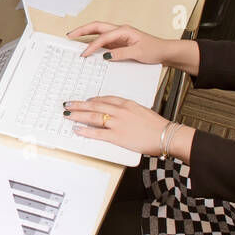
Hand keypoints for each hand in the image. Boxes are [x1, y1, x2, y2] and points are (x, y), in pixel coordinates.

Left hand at [63, 94, 191, 159]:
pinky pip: (97, 132)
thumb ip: (130, 111)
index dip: (94, 99)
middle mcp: (120, 111)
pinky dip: (85, 130)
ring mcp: (117, 123)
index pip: (106, 98)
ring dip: (78, 115)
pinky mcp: (117, 136)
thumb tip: (121, 114)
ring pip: (93, 116)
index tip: (86, 101)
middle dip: (80, 105)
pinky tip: (77, 129)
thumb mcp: (143, 111)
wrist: (165, 135)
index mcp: (127, 104)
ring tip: (68, 114)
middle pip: (95, 105)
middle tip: (69, 104)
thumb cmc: (157, 126)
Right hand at [67, 21, 200, 74]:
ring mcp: (118, 36)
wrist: (164, 51)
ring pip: (98, 32)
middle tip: (69, 35)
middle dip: (82, 30)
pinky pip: (103, 41)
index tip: (84, 54)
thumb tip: (105, 55)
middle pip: (96, 27)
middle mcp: (120, 31)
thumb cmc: (154, 49)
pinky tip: (87, 47)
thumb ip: (120, 54)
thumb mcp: (138, 53)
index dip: (92, 46)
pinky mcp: (119, 43)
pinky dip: (93, 42)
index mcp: (123, 30)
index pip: (103, 37)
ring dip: (86, 34)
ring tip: (73, 38)